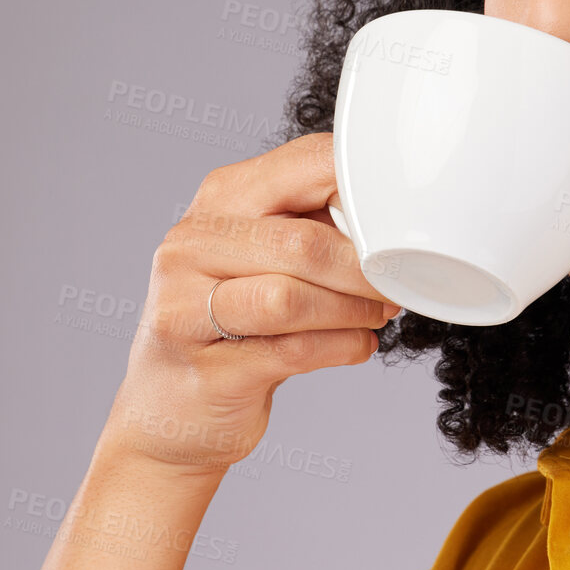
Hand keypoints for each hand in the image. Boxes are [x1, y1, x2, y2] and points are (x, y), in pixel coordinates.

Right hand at [99, 132, 397, 475]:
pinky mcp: (203, 368)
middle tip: (395, 285)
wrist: (169, 406)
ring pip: (292, 298)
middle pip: (303, 242)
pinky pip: (290, 350)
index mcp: (220, 198)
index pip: (306, 164)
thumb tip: (392, 227)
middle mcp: (191, 244)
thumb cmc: (234, 319)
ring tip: (376, 315)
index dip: (366, 193)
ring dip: (353, 310)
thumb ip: (316, 226)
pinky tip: (358, 345)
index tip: (400, 225)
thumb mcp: (264, 254)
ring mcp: (185, 307)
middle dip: (364, 269)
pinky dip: (340, 347)